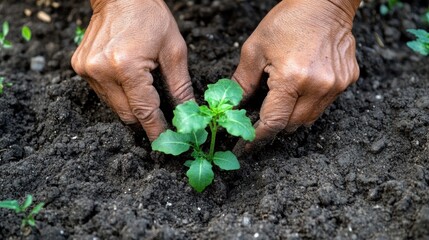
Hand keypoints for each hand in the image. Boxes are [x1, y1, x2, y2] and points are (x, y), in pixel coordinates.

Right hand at [71, 0, 193, 140]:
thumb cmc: (151, 17)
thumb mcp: (174, 51)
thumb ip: (180, 86)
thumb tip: (189, 114)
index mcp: (126, 66)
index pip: (145, 111)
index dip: (156, 129)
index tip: (165, 143)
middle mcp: (101, 71)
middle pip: (127, 115)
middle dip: (146, 119)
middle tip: (161, 116)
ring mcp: (87, 70)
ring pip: (114, 107)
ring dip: (132, 105)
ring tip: (144, 88)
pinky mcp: (80, 67)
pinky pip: (104, 94)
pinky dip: (118, 94)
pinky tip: (128, 79)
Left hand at [232, 0, 360, 151]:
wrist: (325, 2)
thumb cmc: (288, 21)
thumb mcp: (255, 49)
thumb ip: (243, 82)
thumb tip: (233, 107)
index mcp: (292, 79)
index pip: (274, 122)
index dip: (258, 136)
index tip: (247, 145)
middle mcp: (318, 86)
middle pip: (292, 125)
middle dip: (274, 125)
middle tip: (260, 118)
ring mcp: (336, 85)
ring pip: (309, 118)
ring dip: (292, 116)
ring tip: (280, 101)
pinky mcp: (347, 81)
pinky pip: (324, 104)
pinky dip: (309, 103)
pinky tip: (301, 87)